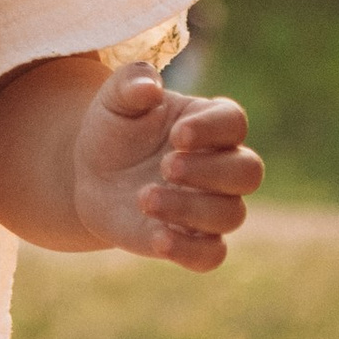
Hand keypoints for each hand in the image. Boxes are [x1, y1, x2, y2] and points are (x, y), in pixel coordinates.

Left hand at [72, 72, 260, 269]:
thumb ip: (131, 82)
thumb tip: (149, 86)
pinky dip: (191, 250)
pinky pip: (212, 255)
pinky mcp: (192, 240)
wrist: (91, 174)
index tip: (177, 135)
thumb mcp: (114, 99)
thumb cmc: (113, 129)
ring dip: (191, 209)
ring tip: (144, 198)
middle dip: (210, 171)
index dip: (212, 129)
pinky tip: (158, 238)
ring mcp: (209, 205)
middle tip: (166, 166)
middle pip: (248, 171)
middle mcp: (220, 165)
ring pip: (231, 214)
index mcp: (209, 122)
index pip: (234, 122)